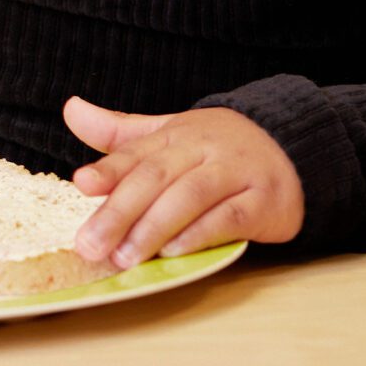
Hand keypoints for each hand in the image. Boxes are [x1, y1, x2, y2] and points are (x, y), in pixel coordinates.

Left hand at [66, 96, 303, 268]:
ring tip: (124, 257)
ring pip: (190, 197)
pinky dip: (200, 235)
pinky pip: (230, 218)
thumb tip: (70, 109)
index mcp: (177, 134)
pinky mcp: (265, 200)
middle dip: (119, 212)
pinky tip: (173, 252)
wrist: (294, 147)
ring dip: (154, 228)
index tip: (80, 183)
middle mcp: (205, 149)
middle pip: (157, 177)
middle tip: (90, 246)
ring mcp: (237, 172)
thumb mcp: (170, 133)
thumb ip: (120, 132)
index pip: (137, 152)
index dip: (109, 169)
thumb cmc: (219, 149)